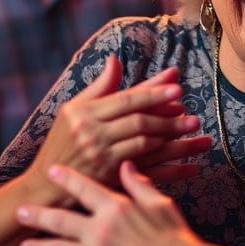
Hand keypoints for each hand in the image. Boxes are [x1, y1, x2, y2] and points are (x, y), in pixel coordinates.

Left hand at [17, 162, 221, 245]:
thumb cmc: (175, 237)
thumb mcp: (160, 204)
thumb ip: (139, 185)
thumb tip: (125, 166)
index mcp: (113, 213)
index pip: (84, 191)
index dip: (66, 179)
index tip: (50, 172)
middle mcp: (97, 239)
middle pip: (60, 226)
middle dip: (37, 219)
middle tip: (19, 214)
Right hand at [26, 57, 210, 204]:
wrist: (45, 185)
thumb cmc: (60, 142)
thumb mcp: (71, 110)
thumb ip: (99, 87)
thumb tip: (116, 60)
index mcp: (85, 113)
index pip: (127, 100)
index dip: (154, 93)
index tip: (177, 88)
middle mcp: (93, 134)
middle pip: (140, 123)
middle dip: (170, 119)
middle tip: (194, 117)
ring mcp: (102, 159)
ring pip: (148, 147)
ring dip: (176, 142)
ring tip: (199, 137)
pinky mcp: (110, 180)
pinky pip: (148, 173)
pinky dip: (173, 171)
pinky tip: (193, 167)